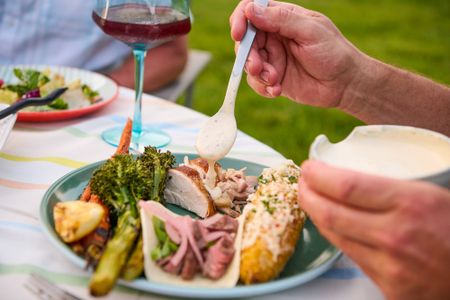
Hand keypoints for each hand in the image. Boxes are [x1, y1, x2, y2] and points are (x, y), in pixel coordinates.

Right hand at [230, 0, 363, 107]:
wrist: (345, 85)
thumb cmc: (334, 52)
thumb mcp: (310, 31)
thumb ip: (281, 19)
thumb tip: (251, 11)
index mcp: (282, 18)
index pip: (251, 11)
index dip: (240, 20)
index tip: (239, 34)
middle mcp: (274, 37)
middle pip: (245, 41)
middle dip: (248, 55)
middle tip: (258, 67)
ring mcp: (273, 58)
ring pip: (248, 63)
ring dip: (257, 74)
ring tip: (275, 81)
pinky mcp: (273, 79)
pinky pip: (256, 83)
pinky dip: (262, 88)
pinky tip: (277, 91)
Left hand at [298, 160, 449, 299]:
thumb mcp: (435, 192)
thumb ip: (395, 184)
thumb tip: (357, 168)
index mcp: (412, 203)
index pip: (345, 186)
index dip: (318, 175)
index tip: (309, 167)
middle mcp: (396, 235)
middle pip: (330, 212)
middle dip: (306, 194)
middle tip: (301, 182)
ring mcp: (391, 266)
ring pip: (335, 236)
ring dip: (316, 215)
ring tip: (310, 199)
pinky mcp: (391, 289)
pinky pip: (352, 257)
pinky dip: (337, 237)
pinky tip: (333, 224)